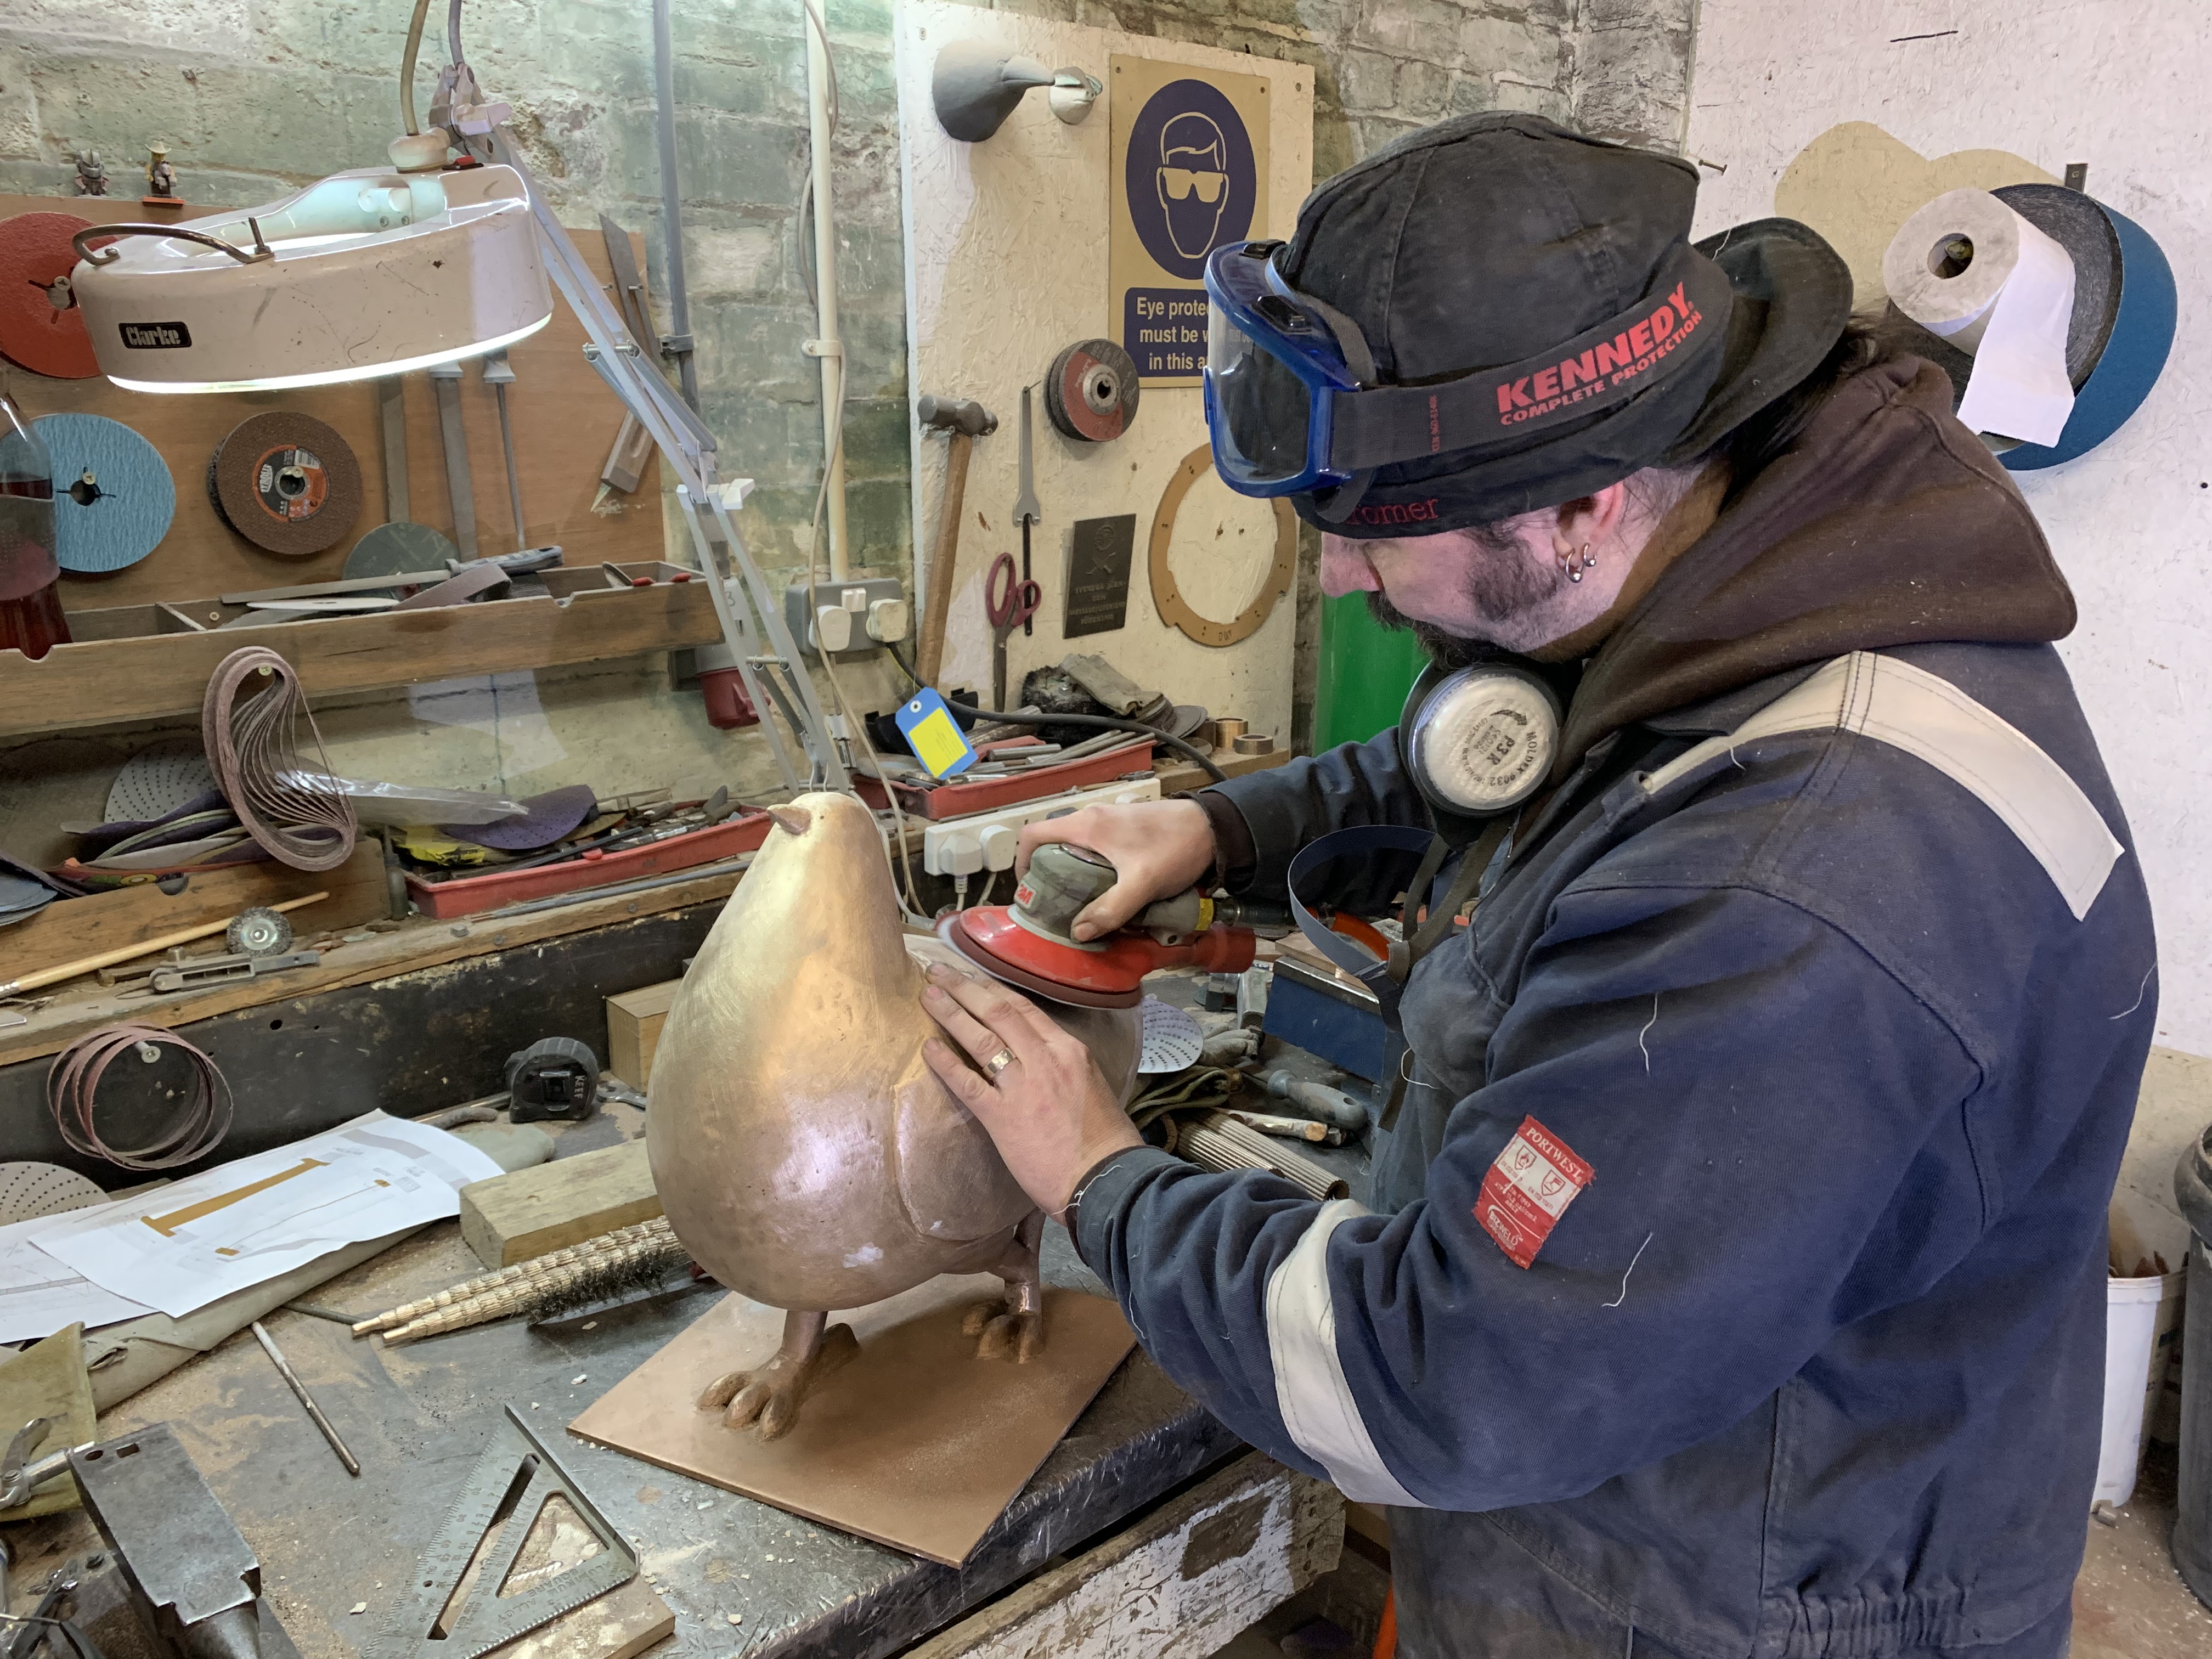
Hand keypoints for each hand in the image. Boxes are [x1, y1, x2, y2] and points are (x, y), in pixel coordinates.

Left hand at [920, 963, 1142, 1218]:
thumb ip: (1064, 1066)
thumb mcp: (1091, 1085)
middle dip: (964, 988)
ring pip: (981, 1038)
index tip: (971, 975)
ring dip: (951, 1012)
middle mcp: (1045, 1059)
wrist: (1105, 1179)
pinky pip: (968, 1083)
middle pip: (998, 1011)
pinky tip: (928, 1048)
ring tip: (928, 995)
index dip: (992, 988)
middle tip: (938, 971)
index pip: (1024, 1007)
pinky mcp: (1003, 1117)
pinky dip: (946, 1063)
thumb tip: (1039, 1058)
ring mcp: (1023, 1086)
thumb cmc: (1105, 1141)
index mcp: (1069, 1050)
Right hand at [1015, 799, 1215, 940]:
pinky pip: (1096, 847)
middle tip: (1057, 905)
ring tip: (1082, 903)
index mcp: (1086, 825)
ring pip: (1076, 847)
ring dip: (1073, 872)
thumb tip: (1078, 932)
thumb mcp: (1142, 884)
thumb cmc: (1175, 848)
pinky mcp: (1125, 827)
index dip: (1020, 861)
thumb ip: (1110, 910)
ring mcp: (1109, 820)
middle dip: (1048, 873)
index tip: (1028, 889)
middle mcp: (1092, 818)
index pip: (1032, 834)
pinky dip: (1093, 868)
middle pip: (1052, 843)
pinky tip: (1109, 890)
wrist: (1213, 827)